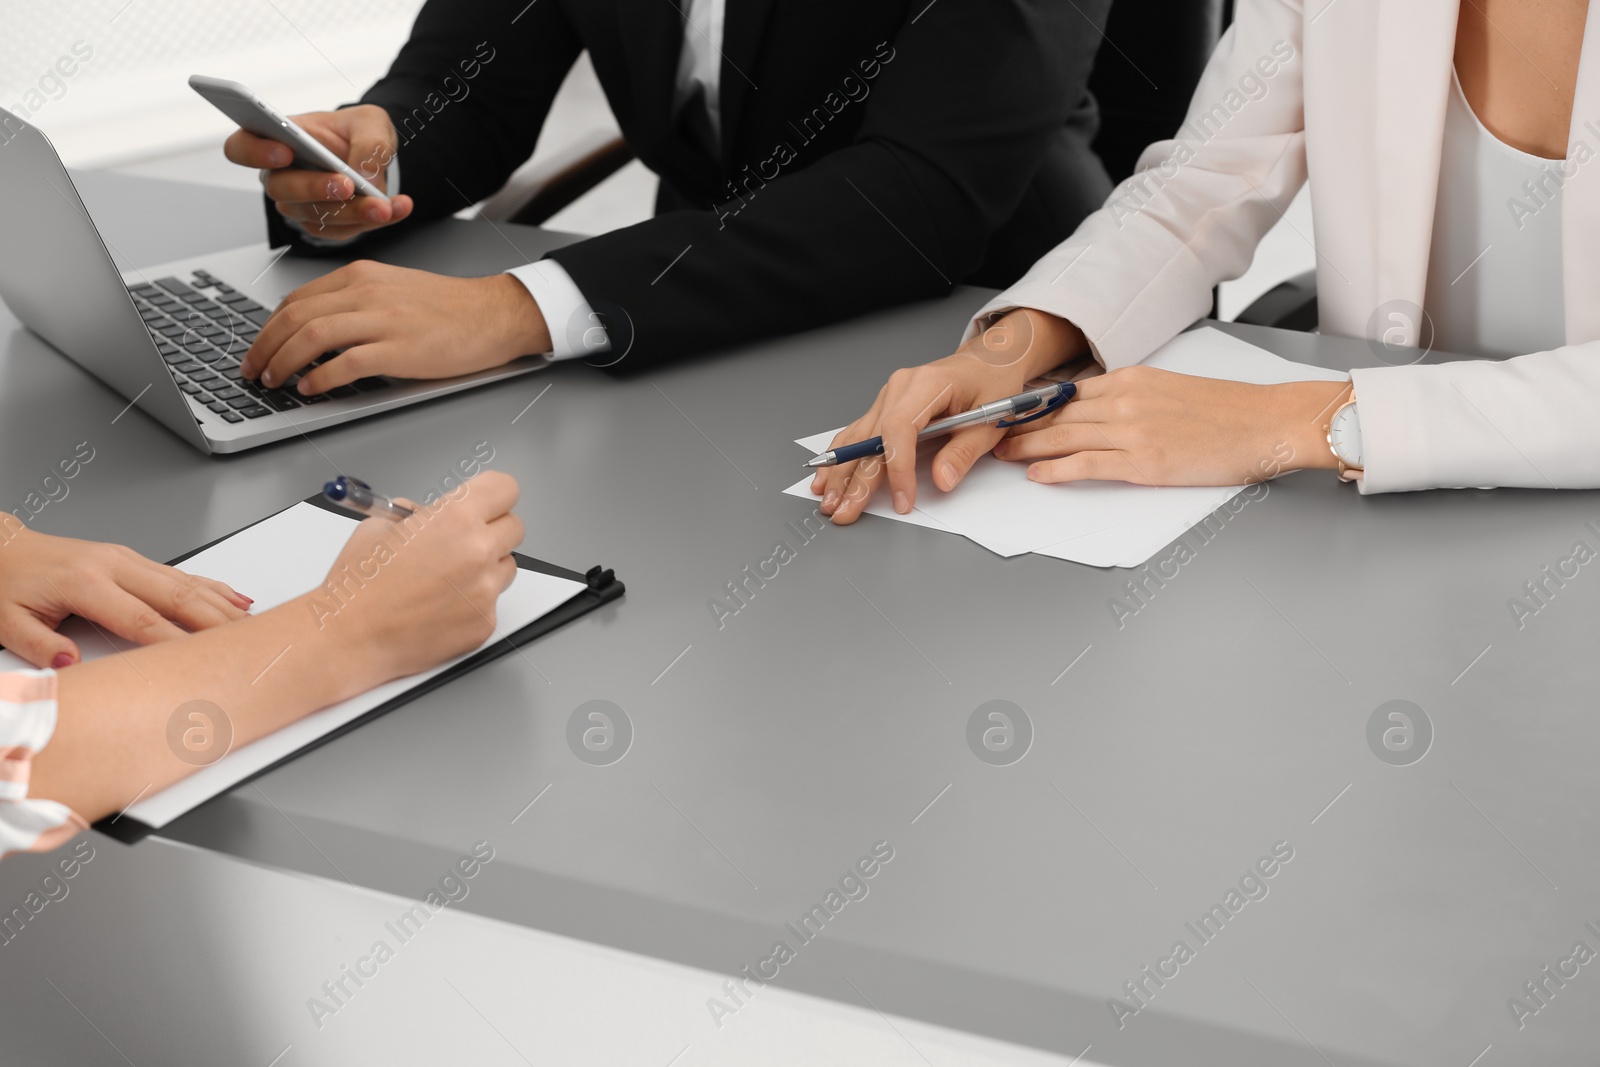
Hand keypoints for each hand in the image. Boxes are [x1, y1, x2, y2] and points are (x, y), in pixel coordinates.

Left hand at [0, 528, 251, 668]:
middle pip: (177, 597)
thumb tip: (71, 664)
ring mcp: (126, 559)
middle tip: (245, 643)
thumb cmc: (7, 583)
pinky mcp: (133, 559)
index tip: (200, 661)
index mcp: (84, 583)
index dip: (175, 641)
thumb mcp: (7, 621)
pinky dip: (213, 587)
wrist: (2, 547)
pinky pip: (181, 573)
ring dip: (222, 605)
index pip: (141, 619)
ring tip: (252, 626)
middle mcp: (112, 566)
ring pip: (186, 582)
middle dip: (216, 622)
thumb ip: (39, 645)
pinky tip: (234, 599)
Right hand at [223, 105, 413, 241]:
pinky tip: (395, 209)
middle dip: (315, 188)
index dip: (255, 152)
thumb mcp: (370, 122)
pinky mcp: (324, 225)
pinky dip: (373, 221)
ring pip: (316, 215)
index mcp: (275, 139)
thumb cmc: (356, 132)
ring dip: (352, 212)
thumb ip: (368, 141)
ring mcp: (300, 204)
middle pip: (282, 190)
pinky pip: (344, 230)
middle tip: (346, 185)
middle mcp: (280, 176)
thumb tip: (365, 174)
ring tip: (383, 205)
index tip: (284, 151)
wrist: (374, 157)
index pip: (241, 148)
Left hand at [239, 263, 549, 393]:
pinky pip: (346, 363)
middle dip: (265, 346)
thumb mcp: (393, 289)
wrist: (493, 314)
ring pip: (313, 336)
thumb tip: (314, 326)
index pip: (297, 299)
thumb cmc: (449, 308)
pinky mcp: (400, 349)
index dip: (269, 327)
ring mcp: (383, 320)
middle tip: (254, 370)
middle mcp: (367, 292)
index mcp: (362, 276)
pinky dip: (320, 377)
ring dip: (284, 361)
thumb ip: (354, 301)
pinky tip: (311, 388)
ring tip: (274, 381)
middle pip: (296, 316)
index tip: (260, 348)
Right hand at [302, 471, 524, 684]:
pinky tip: (439, 606)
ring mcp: (485, 590)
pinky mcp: (484, 622)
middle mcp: (477, 552)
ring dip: (485, 567)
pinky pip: (491, 602)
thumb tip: (429, 514)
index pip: (504, 489)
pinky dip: (472, 602)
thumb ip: (415, 514)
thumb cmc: (358, 586)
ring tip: (444, 578)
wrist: (349, 638)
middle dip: (491, 530)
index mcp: (455, 518)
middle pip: (514, 527)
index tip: (486, 501)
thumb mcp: (379, 526)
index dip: (492, 494)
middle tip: (461, 541)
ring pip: (506, 566)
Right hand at [810, 309, 1084, 523]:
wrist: (988, 360)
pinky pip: (858, 432)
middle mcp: (900, 387)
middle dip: (857, 479)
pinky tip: (826, 476)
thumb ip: (964, 452)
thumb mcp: (991, 420)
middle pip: (871, 437)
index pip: (900, 428)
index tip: (902, 499)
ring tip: (828, 500)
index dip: (897, 467)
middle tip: (845, 510)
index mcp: (927, 384)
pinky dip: (842, 456)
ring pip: (857, 437)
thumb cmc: (992, 383)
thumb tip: (942, 480)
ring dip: (841, 471)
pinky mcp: (885, 406)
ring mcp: (888, 396)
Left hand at [992, 366, 1348, 484]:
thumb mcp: (1171, 389)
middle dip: (1018, 426)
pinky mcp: (1144, 462)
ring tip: (999, 455)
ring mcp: (1132, 431)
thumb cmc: (1228, 411)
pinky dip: (1056, 470)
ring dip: (1025, 447)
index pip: (1068, 393)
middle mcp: (1126, 400)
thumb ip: (1134, 397)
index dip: (1033, 406)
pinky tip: (1036, 474)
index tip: (1008, 413)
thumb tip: (1101, 410)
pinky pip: (1087, 465)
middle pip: (1058, 415)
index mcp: (1132, 380)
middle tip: (988, 435)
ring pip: (1064, 437)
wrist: (1267, 422)